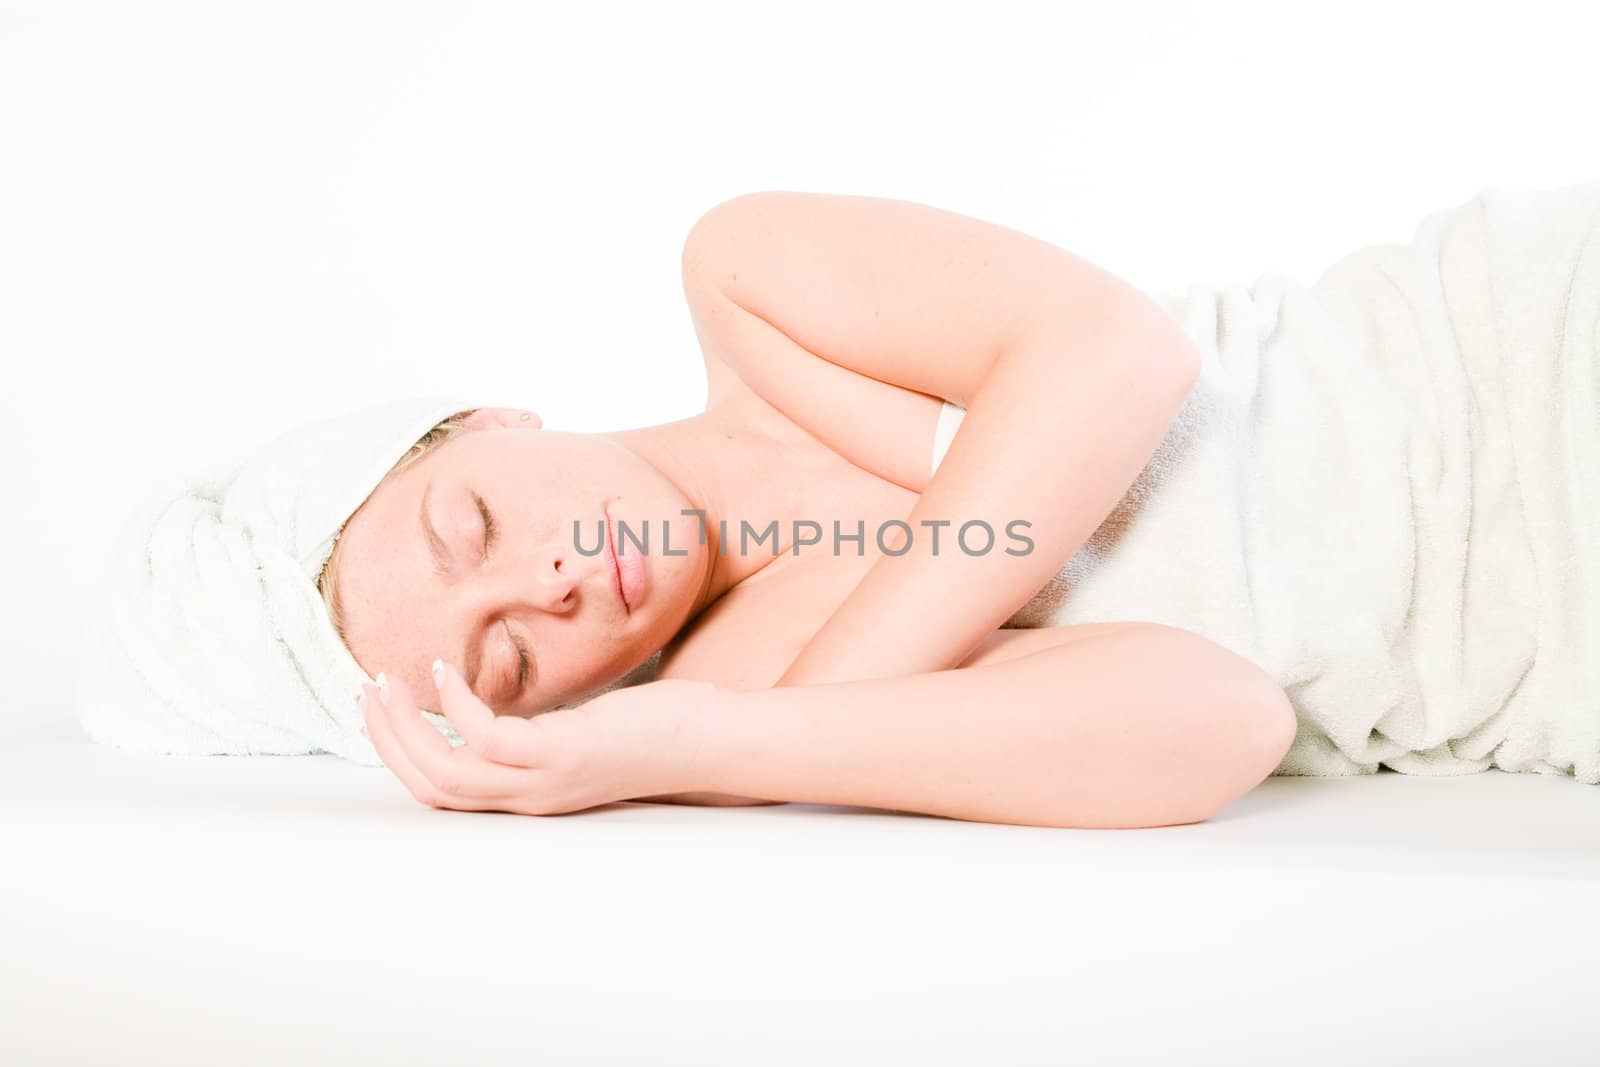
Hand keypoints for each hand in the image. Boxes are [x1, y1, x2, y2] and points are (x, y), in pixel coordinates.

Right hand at [357, 659, 720, 814]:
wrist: (710, 742)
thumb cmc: (652, 730)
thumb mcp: (580, 734)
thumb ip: (541, 729)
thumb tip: (510, 701)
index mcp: (528, 794)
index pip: (442, 793)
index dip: (400, 757)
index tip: (377, 713)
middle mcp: (530, 797)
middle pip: (431, 787)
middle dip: (386, 742)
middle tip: (363, 694)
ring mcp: (545, 780)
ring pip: (446, 772)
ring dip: (403, 728)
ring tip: (384, 682)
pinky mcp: (563, 754)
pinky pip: (487, 737)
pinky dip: (455, 705)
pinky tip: (444, 671)